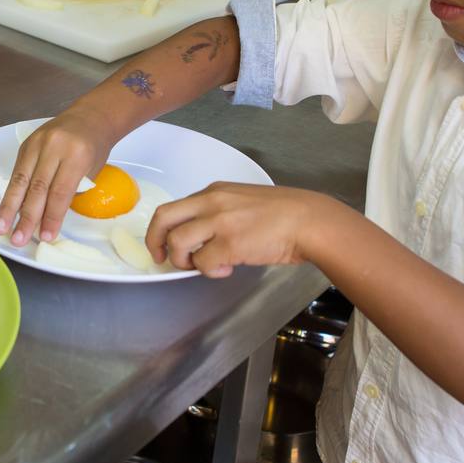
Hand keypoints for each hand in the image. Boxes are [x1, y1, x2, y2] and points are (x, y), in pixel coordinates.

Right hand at [0, 107, 117, 245]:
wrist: (89, 117)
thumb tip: (47, 219)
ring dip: (9, 208)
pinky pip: (17, 172)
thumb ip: (70, 192)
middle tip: (18, 239)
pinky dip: (12, 194)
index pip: (60, 192)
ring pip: (20, 180)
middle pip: (37, 188)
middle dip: (26, 217)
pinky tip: (5, 210)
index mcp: (76, 155)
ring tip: (0, 228)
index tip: (46, 236)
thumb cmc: (94, 147)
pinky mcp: (25, 144)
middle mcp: (54, 147)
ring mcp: (37, 144)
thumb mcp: (91, 171)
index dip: (51, 216)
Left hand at [146, 183, 344, 277]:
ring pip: (177, 242)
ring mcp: (219, 221)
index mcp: (214, 191)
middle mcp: (211, 202)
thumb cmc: (283, 214)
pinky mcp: (230, 243)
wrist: (308, 221)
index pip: (174, 207)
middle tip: (162, 258)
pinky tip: (228, 269)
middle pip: (163, 218)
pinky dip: (210, 271)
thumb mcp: (243, 201)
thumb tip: (202, 239)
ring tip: (203, 266)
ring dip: (184, 261)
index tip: (165, 244)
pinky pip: (203, 263)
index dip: (164, 229)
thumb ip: (219, 213)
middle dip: (155, 241)